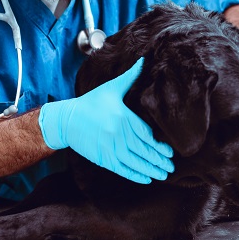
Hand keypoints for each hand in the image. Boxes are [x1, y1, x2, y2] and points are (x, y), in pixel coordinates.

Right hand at [38, 58, 173, 183]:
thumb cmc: (91, 102)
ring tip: (163, 174)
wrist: (67, 119)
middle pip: (144, 151)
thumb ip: (130, 77)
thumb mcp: (111, 88)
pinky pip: (122, 169)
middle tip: (172, 167)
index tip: (170, 152)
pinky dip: (135, 175)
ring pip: (135, 162)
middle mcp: (118, 134)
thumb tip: (143, 61)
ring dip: (151, 170)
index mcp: (123, 118)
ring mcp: (110, 148)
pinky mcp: (102, 158)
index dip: (159, 145)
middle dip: (159, 160)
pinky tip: (146, 179)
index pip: (146, 135)